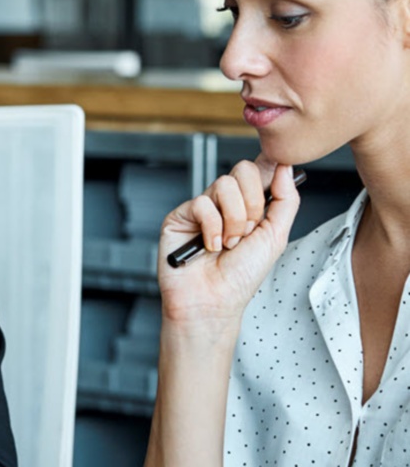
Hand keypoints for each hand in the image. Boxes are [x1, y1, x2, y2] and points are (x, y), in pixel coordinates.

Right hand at [158, 157, 300, 326]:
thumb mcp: (275, 237)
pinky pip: (202, 203)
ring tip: (228, 244)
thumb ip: (285, 201)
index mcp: (249, 205)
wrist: (213, 301)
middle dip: (253, 205)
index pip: (259, 170)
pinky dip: (212, 228)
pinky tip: (210, 246)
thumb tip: (285, 167)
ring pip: (224, 185)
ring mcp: (202, 208)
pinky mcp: (181, 215)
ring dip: (234, 221)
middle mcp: (225, 203)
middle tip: (247, 232)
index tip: (278, 170)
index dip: (269, 165)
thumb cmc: (241, 277)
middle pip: (243, 171)